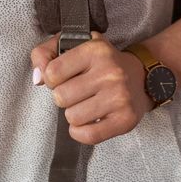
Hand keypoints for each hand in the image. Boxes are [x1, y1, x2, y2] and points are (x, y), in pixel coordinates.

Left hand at [31, 33, 150, 144]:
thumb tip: (38, 78)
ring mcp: (119, 97)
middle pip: (61, 97)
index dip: (53, 78)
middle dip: (64, 97)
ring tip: (87, 104)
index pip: (52, 72)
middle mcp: (110, 72)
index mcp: (96, 50)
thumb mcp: (75, 45)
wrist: (143, 77)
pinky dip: (81, 132)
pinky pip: (89, 136)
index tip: (65, 77)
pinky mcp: (125, 119)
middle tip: (79, 92)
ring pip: (72, 117)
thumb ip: (45, 53)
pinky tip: (87, 122)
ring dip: (74, 114)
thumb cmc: (102, 63)